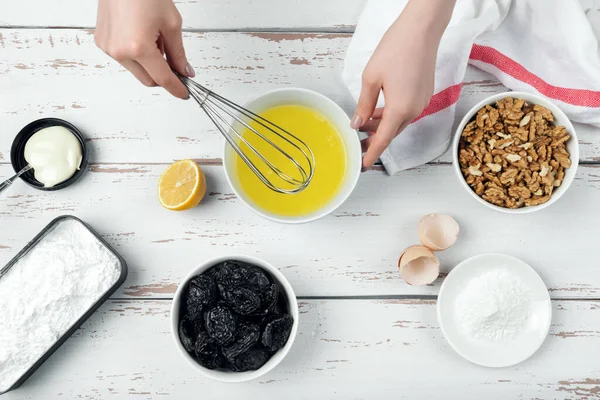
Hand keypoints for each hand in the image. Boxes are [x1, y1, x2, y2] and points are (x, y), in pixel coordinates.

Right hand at [95, 0, 191, 98]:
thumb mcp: (171, 24)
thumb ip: (178, 53)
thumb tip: (185, 71)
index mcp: (138, 47)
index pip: (162, 78)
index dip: (176, 88)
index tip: (184, 93)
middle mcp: (119, 51)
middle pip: (148, 80)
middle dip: (163, 75)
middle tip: (175, 62)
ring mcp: (108, 48)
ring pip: (136, 70)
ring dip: (150, 63)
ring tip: (154, 38)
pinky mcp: (102, 42)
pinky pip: (124, 59)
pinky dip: (137, 55)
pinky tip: (141, 35)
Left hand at [351, 0, 454, 168]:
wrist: (422, 30)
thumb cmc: (396, 49)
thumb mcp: (371, 78)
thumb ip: (363, 104)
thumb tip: (357, 123)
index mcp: (400, 109)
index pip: (383, 140)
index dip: (372, 153)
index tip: (363, 165)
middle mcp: (414, 109)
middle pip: (391, 132)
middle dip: (374, 139)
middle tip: (358, 143)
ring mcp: (422, 102)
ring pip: (398, 121)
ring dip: (381, 125)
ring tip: (363, 124)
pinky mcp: (424, 93)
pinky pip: (405, 111)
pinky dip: (391, 114)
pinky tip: (378, 110)